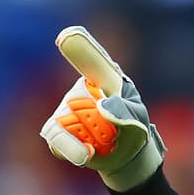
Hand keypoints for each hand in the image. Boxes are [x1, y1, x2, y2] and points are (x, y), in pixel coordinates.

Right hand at [39, 26, 164, 193]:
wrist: (122, 156)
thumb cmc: (132, 130)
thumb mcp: (137, 122)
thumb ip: (125, 113)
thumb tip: (102, 107)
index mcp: (106, 77)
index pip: (94, 61)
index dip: (81, 50)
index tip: (67, 38)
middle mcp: (83, 88)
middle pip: (80, 104)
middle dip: (100, 127)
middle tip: (117, 136)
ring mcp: (66, 106)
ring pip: (65, 124)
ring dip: (86, 141)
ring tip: (104, 146)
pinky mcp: (57, 128)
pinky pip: (56, 140)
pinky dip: (71, 151)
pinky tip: (87, 154)